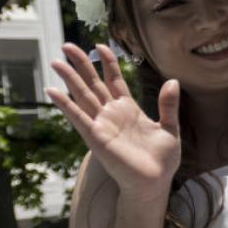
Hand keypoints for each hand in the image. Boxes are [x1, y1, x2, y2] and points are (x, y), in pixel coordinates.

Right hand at [46, 44, 180, 203]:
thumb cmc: (162, 160)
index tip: (100, 45)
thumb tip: (173, 81)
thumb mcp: (170, 128)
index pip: (115, 80)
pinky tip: (53, 91)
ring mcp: (102, 124)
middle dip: (81, 64)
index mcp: (129, 109)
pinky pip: (78, 117)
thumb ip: (169, 105)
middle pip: (93, 83)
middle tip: (67, 45)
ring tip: (56, 61)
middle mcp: (112, 114)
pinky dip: (65, 104)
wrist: (154, 182)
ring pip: (83, 96)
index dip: (108, 63)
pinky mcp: (96, 137)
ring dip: (69, 79)